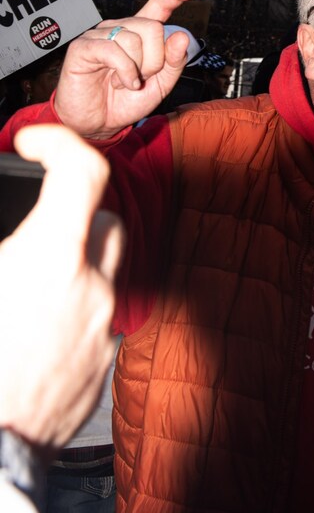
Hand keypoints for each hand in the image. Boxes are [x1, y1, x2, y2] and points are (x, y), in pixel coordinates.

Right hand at [0, 125, 123, 456]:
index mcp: (50, 259)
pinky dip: (73, 314)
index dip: (60, 143)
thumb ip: (1, 245)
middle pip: (105, 222)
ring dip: (74, 265)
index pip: (84, 171)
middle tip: (33, 225)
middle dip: (73, 214)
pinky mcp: (100, 370)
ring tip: (27, 285)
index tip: (38, 144)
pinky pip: (96, 322)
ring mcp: (100, 331)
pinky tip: (32, 334)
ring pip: (103, 275)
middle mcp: (89, 290)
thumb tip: (8, 240)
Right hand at [54, 0, 201, 137]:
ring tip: (125, 82)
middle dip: (154, 60)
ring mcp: (100, 35)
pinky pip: (114, 50)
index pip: (158, 6)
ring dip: (136, 69)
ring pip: (133, 39)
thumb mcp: (161, 85)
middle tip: (140, 77)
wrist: (100, 123)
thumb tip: (182, 36)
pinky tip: (121, 83)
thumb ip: (173, 62)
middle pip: (152, 27)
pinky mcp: (83, 47)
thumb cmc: (126, 101)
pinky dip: (124, 72)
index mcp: (140, 34)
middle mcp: (120, 28)